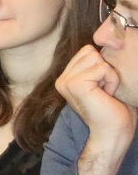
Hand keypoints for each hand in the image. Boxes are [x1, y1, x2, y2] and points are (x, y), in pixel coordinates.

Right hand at [59, 45, 135, 174]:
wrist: (112, 132)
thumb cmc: (113, 109)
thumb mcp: (101, 81)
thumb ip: (95, 65)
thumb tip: (105, 42)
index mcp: (66, 78)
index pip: (86, 50)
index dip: (102, 66)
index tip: (102, 87)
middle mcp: (61, 79)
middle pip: (90, 51)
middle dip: (105, 69)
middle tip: (104, 91)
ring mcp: (66, 82)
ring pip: (96, 57)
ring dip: (109, 75)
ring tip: (104, 93)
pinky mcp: (75, 84)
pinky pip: (102, 68)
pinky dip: (111, 81)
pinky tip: (105, 96)